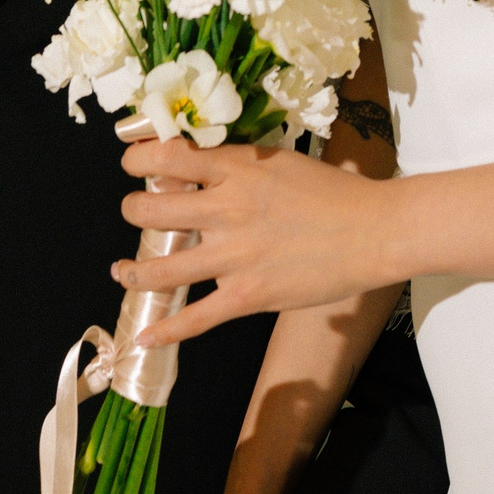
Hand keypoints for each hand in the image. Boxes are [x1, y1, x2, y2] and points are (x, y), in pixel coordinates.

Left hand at [115, 138, 397, 345]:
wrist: (372, 231)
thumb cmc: (331, 191)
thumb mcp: (277, 161)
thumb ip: (235, 164)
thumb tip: (194, 165)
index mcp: (235, 169)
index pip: (165, 157)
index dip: (136, 158)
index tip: (132, 163)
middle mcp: (225, 209)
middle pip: (149, 210)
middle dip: (133, 211)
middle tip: (137, 213)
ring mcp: (234, 257)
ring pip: (160, 267)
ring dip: (132, 271)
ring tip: (121, 271)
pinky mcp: (246, 296)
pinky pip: (195, 318)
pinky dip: (166, 330)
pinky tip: (144, 335)